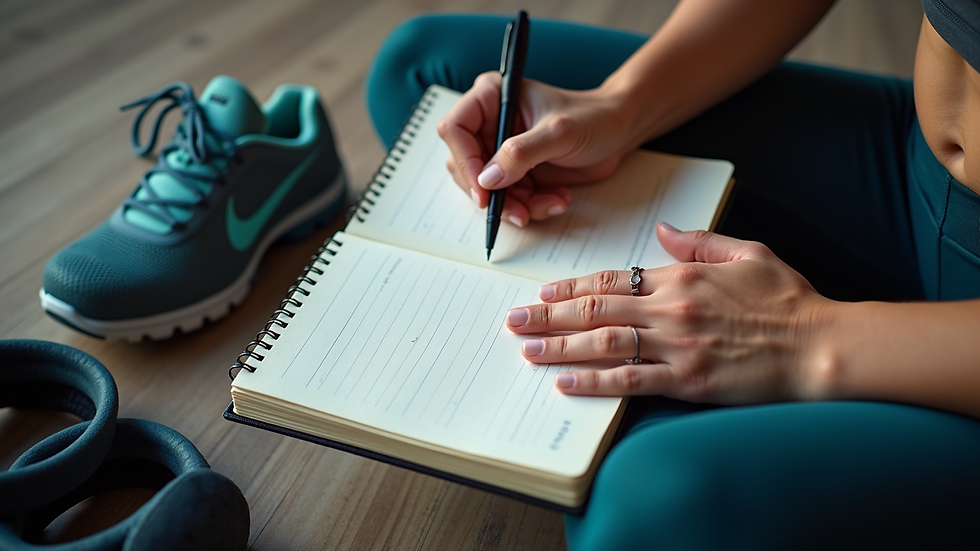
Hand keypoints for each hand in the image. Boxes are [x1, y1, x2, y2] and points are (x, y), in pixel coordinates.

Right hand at [437, 72, 631, 226]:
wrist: (617, 131)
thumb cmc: (592, 117)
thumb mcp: (559, 132)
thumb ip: (522, 154)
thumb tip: (487, 179)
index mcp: (491, 98)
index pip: (455, 129)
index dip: (464, 161)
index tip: (483, 190)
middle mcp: (489, 124)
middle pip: (465, 166)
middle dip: (493, 194)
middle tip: (519, 211)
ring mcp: (500, 151)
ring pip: (487, 190)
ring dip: (517, 206)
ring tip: (551, 203)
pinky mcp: (515, 173)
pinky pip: (510, 199)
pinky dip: (532, 207)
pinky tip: (557, 200)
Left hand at [505, 223, 833, 403]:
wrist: (821, 344)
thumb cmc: (789, 299)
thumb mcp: (749, 252)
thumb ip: (701, 242)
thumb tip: (664, 231)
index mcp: (682, 276)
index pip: (612, 278)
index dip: (572, 287)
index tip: (542, 292)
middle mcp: (671, 309)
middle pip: (595, 309)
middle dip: (548, 314)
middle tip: (513, 320)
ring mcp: (677, 346)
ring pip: (603, 342)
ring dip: (559, 346)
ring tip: (526, 348)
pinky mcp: (688, 381)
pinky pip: (630, 380)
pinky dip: (594, 381)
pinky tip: (565, 382)